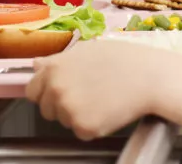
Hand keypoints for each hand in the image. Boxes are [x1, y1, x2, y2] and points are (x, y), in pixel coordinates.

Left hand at [25, 40, 178, 139]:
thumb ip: (57, 60)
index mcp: (54, 68)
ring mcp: (68, 109)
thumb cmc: (123, 59)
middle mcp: (56, 89)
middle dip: (61, 106)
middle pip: (46, 109)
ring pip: (64, 121)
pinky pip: (81, 132)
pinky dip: (93, 126)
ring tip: (102, 99)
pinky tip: (108, 110)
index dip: (46, 92)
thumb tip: (36, 65)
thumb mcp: (87, 50)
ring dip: (78, 115)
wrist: (150, 77)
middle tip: (88, 95)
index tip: (63, 91)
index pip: (32, 90)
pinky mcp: (83, 127)